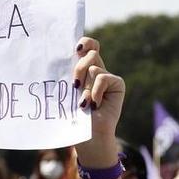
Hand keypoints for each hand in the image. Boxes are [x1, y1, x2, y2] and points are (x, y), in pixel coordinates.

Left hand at [72, 37, 124, 167]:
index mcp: (84, 70)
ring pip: (94, 66)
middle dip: (79, 67)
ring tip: (83, 102)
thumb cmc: (73, 117)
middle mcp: (96, 70)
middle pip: (90, 51)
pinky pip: (103, 77)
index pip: (87, 46)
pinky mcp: (117, 84)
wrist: (87, 135)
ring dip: (85, 86)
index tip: (76, 49)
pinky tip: (94, 104)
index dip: (84, 42)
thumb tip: (60, 57)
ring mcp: (107, 77)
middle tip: (74, 85)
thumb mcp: (67, 92)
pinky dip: (96, 91)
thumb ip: (68, 75)